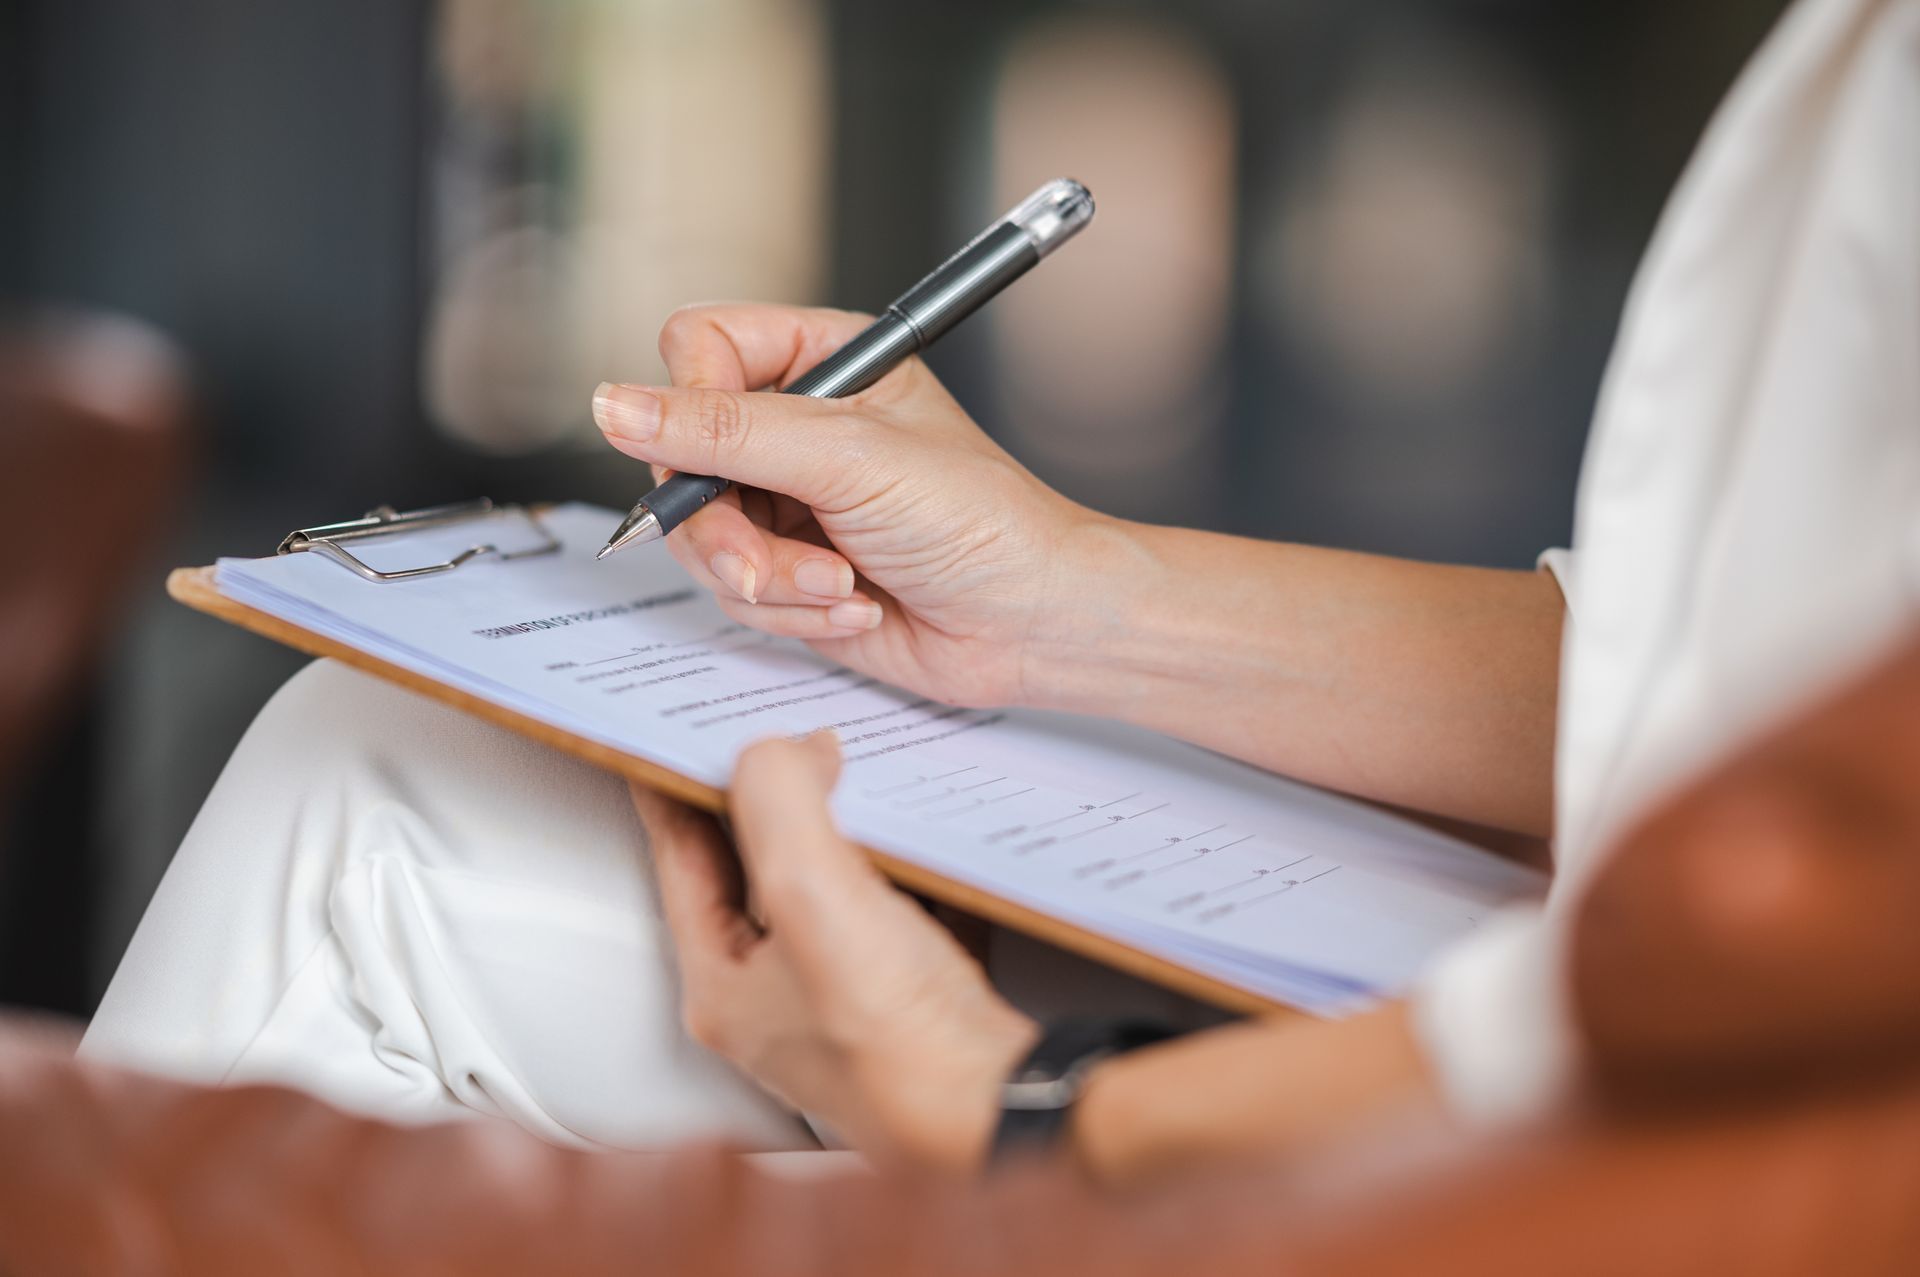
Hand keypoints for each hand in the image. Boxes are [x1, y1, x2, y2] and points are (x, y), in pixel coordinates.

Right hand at [593, 303, 1116, 708]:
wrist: (1035, 623)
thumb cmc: (983, 521)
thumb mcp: (849, 458)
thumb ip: (728, 430)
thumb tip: (616, 406)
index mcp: (823, 361)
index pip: (700, 348)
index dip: (688, 402)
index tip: (715, 456)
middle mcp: (797, 427)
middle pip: (682, 456)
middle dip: (728, 527)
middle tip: (767, 563)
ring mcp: (788, 503)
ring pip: (700, 535)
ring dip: (769, 578)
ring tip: (843, 588)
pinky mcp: (790, 571)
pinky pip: (734, 591)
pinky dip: (792, 611)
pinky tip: (857, 608)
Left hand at [635, 730, 1036, 1171]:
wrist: (1001, 1106)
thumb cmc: (898, 1043)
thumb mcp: (811, 894)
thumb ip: (777, 802)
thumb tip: (778, 751)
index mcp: (723, 985)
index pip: (679, 858)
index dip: (675, 784)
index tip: (674, 730)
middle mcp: (776, 998)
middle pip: (752, 869)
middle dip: (764, 798)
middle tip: (770, 734)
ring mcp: (845, 1000)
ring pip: (826, 886)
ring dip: (838, 826)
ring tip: (846, 767)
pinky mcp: (910, 996)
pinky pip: (896, 908)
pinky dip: (906, 864)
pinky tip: (925, 834)